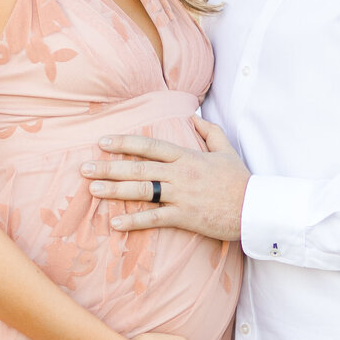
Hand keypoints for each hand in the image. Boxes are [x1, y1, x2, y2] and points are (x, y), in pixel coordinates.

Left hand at [82, 122, 249, 240]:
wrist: (255, 208)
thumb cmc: (240, 180)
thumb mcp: (226, 150)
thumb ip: (209, 132)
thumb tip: (194, 116)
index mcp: (187, 156)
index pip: (150, 146)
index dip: (125, 143)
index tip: (103, 142)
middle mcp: (180, 174)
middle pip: (138, 168)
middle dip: (109, 168)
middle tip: (84, 168)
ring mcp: (181, 196)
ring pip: (142, 191)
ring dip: (115, 190)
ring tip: (92, 189)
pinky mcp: (185, 217)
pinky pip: (154, 219)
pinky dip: (134, 221)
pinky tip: (115, 222)